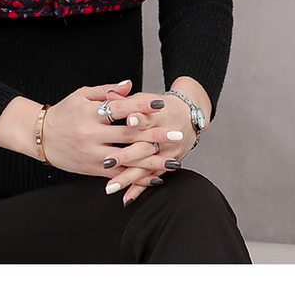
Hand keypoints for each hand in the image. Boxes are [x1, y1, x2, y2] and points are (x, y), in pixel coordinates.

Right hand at [41, 81, 186, 192]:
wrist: (41, 137)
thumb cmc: (64, 112)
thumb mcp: (81, 95)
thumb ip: (106, 91)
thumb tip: (129, 85)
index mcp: (91, 113)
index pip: (120, 108)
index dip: (140, 105)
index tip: (161, 103)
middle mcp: (92, 134)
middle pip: (128, 135)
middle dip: (154, 135)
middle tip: (176, 134)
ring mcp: (93, 153)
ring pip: (127, 158)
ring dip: (152, 161)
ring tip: (172, 161)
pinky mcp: (93, 169)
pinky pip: (118, 175)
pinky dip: (137, 177)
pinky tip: (154, 178)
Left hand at [100, 85, 197, 205]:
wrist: (188, 114)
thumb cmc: (158, 106)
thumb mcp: (144, 98)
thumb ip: (125, 98)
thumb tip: (108, 95)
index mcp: (157, 114)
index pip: (146, 116)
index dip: (137, 119)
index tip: (126, 122)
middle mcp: (164, 134)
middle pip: (144, 145)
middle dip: (126, 155)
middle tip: (107, 162)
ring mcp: (167, 151)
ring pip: (147, 166)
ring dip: (129, 177)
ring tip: (111, 186)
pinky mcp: (169, 163)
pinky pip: (152, 177)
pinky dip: (140, 188)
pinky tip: (126, 198)